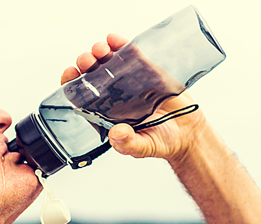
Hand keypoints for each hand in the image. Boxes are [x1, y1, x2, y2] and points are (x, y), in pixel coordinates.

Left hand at [60, 33, 210, 162]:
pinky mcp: (147, 72)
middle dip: (86, 65)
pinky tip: (113, 39)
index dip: (73, 83)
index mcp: (106, 114)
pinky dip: (121, 45)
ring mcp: (130, 82)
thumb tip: (116, 134)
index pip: (82, 96)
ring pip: (109, 62)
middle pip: (92, 76)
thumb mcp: (143, 147)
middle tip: (87, 60)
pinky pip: (131, 56)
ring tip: (100, 49)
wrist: (189, 132)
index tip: (70, 73)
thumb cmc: (163, 142)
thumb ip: (129, 143)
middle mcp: (114, 96)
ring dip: (101, 52)